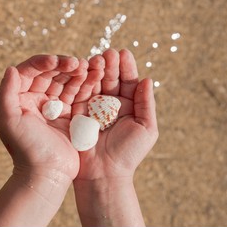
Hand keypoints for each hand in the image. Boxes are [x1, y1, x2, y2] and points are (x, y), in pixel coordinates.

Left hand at [0, 55, 88, 225]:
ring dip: (76, 72)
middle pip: (50, 73)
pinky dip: (85, 85)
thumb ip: (6, 93)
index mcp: (19, 98)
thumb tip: (10, 68)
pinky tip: (94, 76)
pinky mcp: (68, 114)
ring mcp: (53, 106)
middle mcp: (35, 99)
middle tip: (77, 63)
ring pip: (65, 81)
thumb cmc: (26, 149)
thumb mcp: (10, 121)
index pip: (31, 71)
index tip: (57, 61)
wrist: (46, 174)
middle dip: (64, 65)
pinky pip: (77, 94)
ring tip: (88, 67)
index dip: (43, 62)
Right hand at [74, 49, 158, 179]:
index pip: (128, 81)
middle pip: (111, 79)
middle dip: (111, 65)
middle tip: (109, 53)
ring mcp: (94, 107)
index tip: (124, 53)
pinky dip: (83, 81)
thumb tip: (148, 79)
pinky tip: (85, 70)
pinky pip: (80, 93)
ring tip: (98, 58)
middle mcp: (111, 104)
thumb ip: (147, 103)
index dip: (127, 67)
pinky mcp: (78, 112)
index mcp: (129, 106)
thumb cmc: (128, 154)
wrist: (104, 173)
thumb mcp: (146, 128)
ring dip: (97, 69)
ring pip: (95, 83)